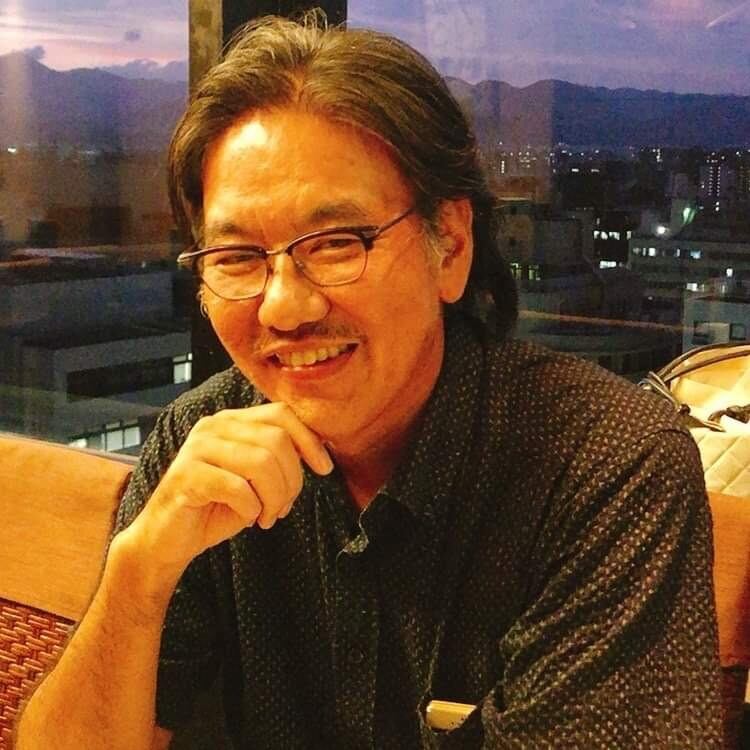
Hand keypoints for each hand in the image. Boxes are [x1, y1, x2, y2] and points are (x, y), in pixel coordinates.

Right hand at [121, 402, 332, 574]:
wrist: (169, 539)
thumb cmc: (218, 507)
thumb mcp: (256, 478)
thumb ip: (278, 458)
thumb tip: (319, 452)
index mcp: (232, 421)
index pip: (281, 414)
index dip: (309, 441)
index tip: (324, 469)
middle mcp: (214, 426)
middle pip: (276, 440)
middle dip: (291, 480)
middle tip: (283, 508)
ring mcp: (197, 448)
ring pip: (261, 463)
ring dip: (274, 497)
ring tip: (267, 516)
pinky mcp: (185, 475)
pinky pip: (237, 487)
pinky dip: (252, 508)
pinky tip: (248, 518)